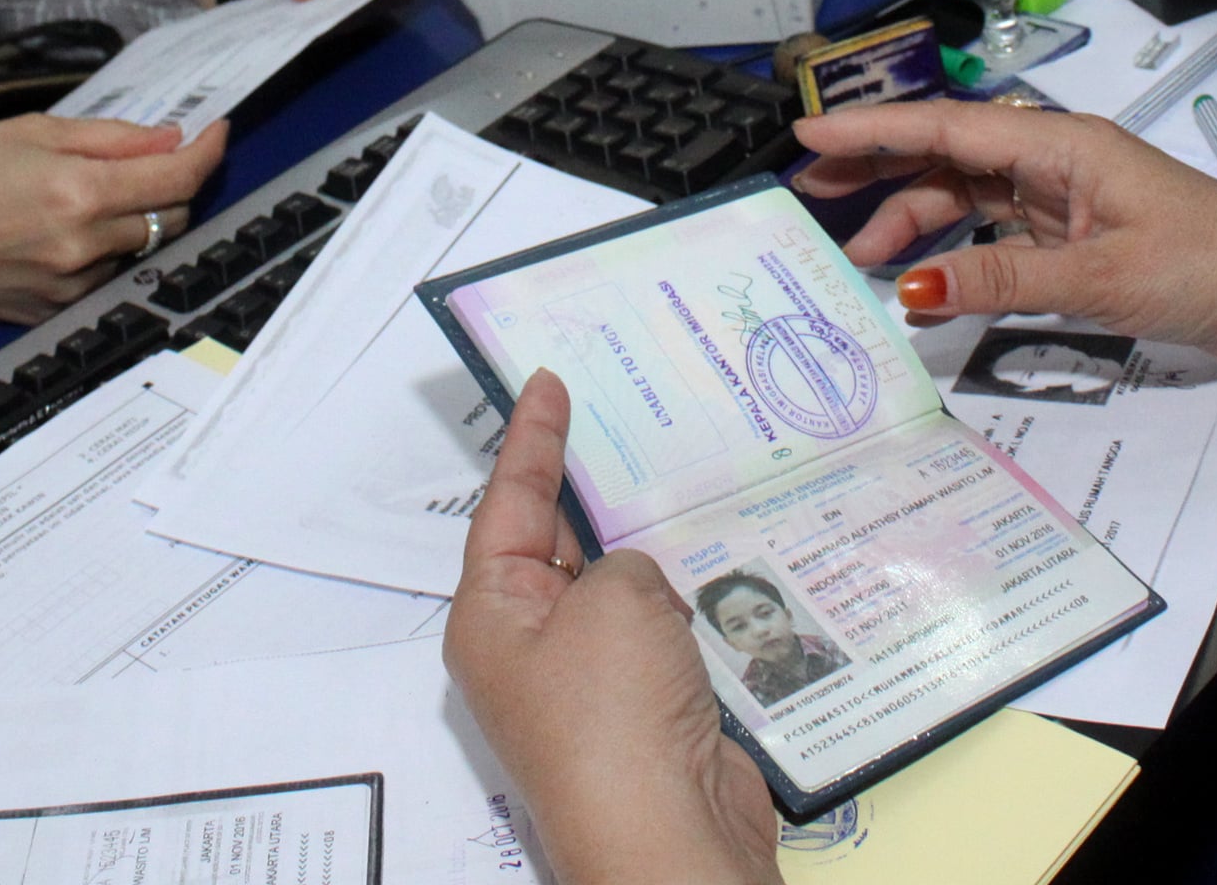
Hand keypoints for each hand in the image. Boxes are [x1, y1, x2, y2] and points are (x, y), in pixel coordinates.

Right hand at [0, 113, 226, 322]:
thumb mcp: (31, 131)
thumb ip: (110, 138)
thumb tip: (171, 138)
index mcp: (81, 192)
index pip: (178, 178)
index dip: (208, 152)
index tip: (216, 132)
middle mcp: (85, 246)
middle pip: (171, 217)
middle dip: (175, 185)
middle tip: (157, 159)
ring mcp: (72, 285)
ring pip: (142, 249)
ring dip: (139, 219)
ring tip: (94, 194)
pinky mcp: (55, 311)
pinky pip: (106, 275)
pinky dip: (107, 249)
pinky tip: (69, 230)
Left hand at [444, 371, 777, 884]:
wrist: (667, 834)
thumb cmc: (615, 716)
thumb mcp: (614, 599)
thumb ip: (624, 561)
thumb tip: (638, 582)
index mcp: (494, 617)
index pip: (509, 505)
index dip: (531, 440)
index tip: (547, 382)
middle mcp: (533, 647)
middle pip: (559, 543)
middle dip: (590, 484)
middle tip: (619, 411)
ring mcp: (591, 681)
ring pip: (618, 587)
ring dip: (650, 542)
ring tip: (682, 468)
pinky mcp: (647, 708)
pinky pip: (663, 631)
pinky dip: (688, 595)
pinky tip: (722, 556)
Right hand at [793, 100, 1216, 363]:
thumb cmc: (1211, 267)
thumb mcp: (1101, 278)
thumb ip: (1001, 280)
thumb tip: (912, 287)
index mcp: (1060, 144)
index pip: (945, 128)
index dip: (871, 131)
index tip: (807, 137)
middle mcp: (1057, 160)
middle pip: (948, 155)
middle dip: (878, 171)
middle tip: (809, 194)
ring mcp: (1069, 199)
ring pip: (970, 196)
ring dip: (916, 219)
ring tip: (861, 258)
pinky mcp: (1083, 238)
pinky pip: (1000, 233)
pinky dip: (959, 252)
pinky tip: (929, 281)